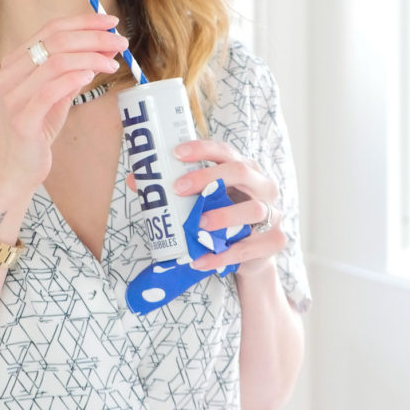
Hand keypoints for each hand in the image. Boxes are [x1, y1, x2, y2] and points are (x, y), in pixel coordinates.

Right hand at [0, 13, 127, 195]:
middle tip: (120, 43)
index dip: (85, 21)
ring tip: (112, 64)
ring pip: (55, 62)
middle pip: (56, 41)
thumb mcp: (58, 93)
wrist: (15, 167)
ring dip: (91, 58)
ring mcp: (13, 96)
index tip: (112, 22)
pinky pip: (49, 91)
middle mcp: (10, 73)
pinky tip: (91, 77)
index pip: (52, 28)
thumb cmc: (37, 127)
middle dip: (94, 37)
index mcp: (16, 61)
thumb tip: (107, 46)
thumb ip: (76, 69)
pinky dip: (74, 79)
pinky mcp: (22, 119)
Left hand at [170, 139, 285, 278]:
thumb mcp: (204, 201)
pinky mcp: (274, 240)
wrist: (252, 254)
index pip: (225, 151)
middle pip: (241, 171)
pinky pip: (250, 247)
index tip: (175, 153)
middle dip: (208, 177)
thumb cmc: (224, 216)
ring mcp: (272, 213)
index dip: (202, 149)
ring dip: (223, 216)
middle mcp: (262, 185)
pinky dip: (224, 255)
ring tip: (198, 225)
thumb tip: (135, 179)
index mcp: (244, 169)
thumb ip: (176, 190)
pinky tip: (201, 260)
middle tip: (178, 189)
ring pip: (253, 209)